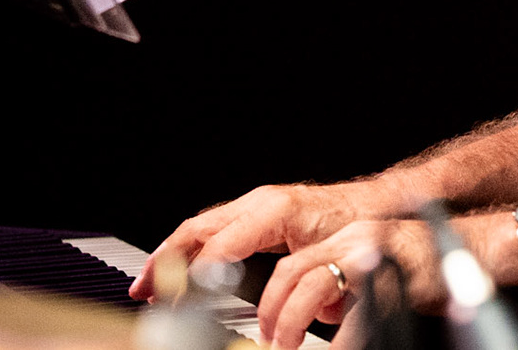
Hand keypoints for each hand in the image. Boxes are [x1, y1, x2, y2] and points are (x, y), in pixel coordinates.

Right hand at [129, 183, 378, 301]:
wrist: (372, 205)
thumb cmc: (354, 225)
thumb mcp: (324, 255)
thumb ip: (295, 279)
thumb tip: (278, 314)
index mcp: (272, 210)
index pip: (221, 243)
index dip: (197, 273)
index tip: (177, 297)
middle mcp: (257, 203)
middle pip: (197, 230)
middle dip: (165, 260)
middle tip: (144, 290)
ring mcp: (253, 206)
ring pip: (199, 228)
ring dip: (171, 256)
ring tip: (150, 284)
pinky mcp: (255, 215)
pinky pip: (212, 230)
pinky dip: (190, 250)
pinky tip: (181, 270)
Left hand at [256, 212, 514, 349]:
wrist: (472, 250)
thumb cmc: (428, 264)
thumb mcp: (377, 265)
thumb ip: (346, 284)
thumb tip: (320, 316)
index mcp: (347, 239)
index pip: (294, 262)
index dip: (273, 295)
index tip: (266, 320)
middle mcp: (354, 241)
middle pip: (294, 269)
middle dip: (275, 308)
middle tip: (273, 337)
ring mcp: (372, 256)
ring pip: (314, 283)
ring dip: (294, 318)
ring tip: (289, 343)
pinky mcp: (392, 275)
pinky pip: (356, 308)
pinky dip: (342, 335)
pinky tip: (339, 347)